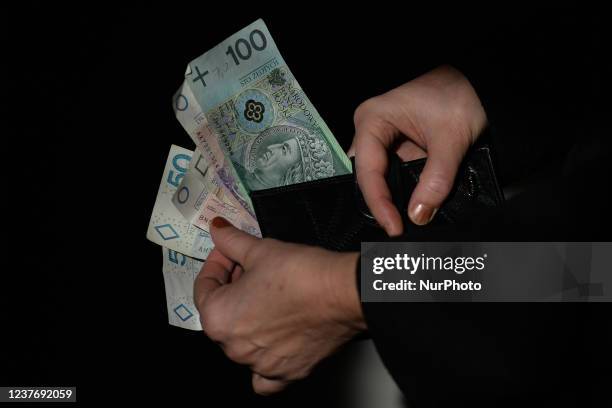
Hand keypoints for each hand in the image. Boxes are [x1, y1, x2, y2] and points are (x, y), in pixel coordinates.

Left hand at [194, 218, 364, 394]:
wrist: (344, 293)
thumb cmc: (302, 275)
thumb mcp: (260, 249)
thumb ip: (231, 242)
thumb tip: (218, 230)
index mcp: (218, 318)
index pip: (204, 286)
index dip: (217, 262)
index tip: (230, 251)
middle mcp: (234, 348)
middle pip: (223, 313)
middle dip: (233, 287)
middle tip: (251, 266)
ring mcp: (261, 364)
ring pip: (242, 342)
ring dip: (248, 317)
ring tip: (266, 296)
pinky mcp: (289, 372)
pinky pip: (266, 375)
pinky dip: (264, 360)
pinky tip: (272, 340)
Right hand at [350, 65, 486, 235]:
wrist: (481, 83)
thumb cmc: (461, 94)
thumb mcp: (450, 139)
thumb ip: (436, 180)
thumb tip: (419, 215)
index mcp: (373, 119)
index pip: (367, 170)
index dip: (379, 202)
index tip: (394, 226)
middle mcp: (372, 129)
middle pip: (367, 176)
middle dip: (379, 203)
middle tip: (395, 229)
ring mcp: (385, 139)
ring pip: (379, 179)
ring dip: (391, 200)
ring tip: (402, 223)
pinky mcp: (399, 148)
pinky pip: (395, 176)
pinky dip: (403, 193)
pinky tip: (411, 208)